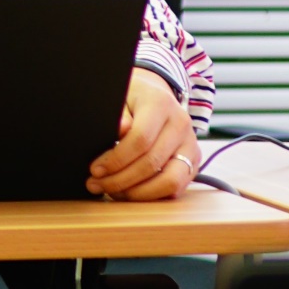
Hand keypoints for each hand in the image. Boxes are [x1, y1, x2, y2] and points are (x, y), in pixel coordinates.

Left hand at [85, 67, 199, 200]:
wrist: (155, 94)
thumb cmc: (132, 96)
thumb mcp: (120, 96)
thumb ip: (119, 114)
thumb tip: (120, 130)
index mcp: (161, 104)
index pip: (140, 139)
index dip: (116, 159)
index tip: (95, 169)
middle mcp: (181, 124)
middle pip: (152, 163)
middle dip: (120, 179)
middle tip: (95, 184)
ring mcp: (191, 144)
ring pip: (170, 181)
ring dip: (137, 193)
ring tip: (112, 192)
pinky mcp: (193, 160)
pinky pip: (176, 187)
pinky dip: (152, 195)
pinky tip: (129, 192)